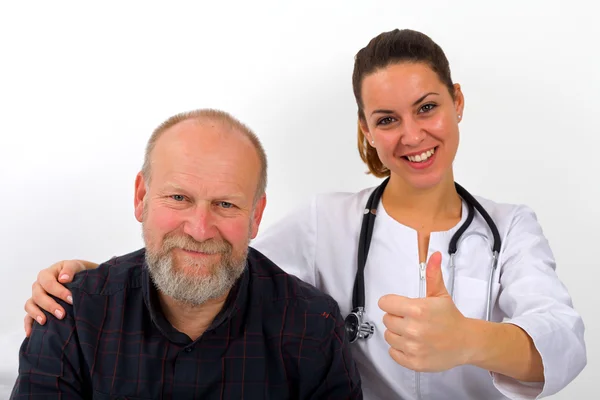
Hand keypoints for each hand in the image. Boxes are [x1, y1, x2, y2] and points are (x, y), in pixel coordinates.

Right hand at [24, 260, 91, 336]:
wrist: (77, 278)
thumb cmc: (75, 272)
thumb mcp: (75, 266)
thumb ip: (70, 269)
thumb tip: (63, 278)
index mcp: (46, 275)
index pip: (48, 283)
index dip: (59, 291)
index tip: (71, 299)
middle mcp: (38, 286)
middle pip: (38, 296)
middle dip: (50, 305)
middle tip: (62, 314)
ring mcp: (36, 298)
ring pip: (30, 305)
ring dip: (36, 314)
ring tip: (45, 322)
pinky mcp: (36, 308)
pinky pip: (27, 317)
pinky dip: (28, 324)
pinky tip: (30, 333)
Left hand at [378, 252, 469, 371]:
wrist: (466, 342)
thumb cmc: (451, 318)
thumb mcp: (440, 294)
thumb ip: (433, 274)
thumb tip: (434, 255)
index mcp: (417, 310)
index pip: (385, 303)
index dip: (392, 303)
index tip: (401, 306)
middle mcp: (413, 329)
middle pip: (386, 319)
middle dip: (397, 318)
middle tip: (412, 319)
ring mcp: (413, 347)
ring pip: (389, 336)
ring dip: (398, 334)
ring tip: (413, 332)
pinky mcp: (413, 362)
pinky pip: (393, 353)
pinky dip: (400, 349)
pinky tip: (413, 344)